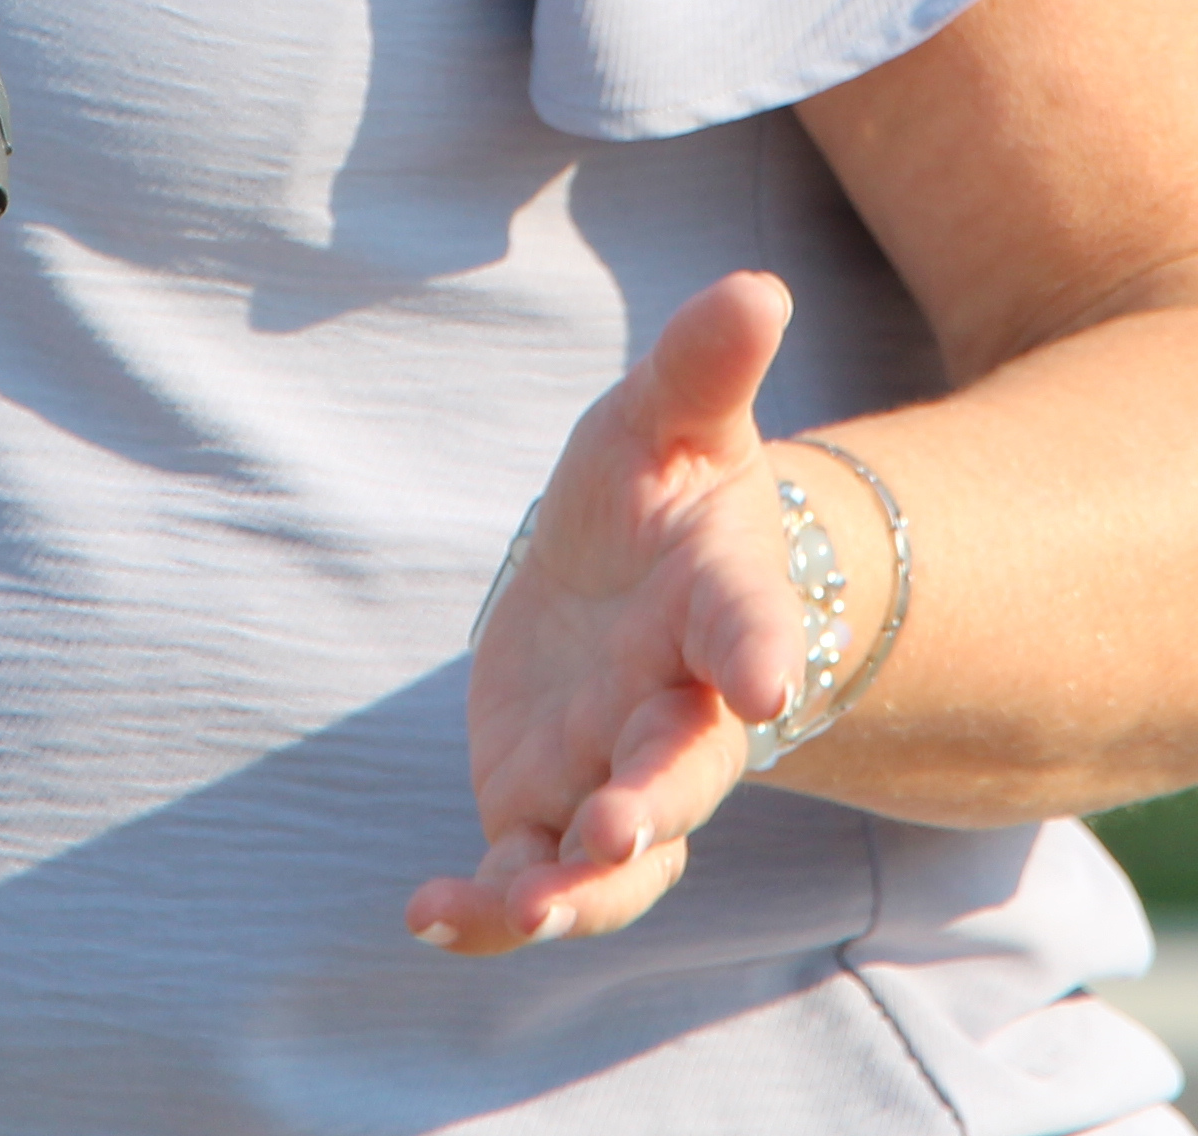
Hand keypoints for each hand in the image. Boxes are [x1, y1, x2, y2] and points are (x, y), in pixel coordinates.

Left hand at [407, 270, 819, 955]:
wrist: (631, 576)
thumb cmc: (660, 489)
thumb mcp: (666, 417)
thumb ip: (703, 365)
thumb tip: (758, 285)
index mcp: (722, 607)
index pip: (751, 628)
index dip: (761, 653)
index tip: (767, 683)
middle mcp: (679, 709)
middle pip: (682, 771)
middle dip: (654, 805)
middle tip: (617, 828)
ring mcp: (615, 773)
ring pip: (616, 860)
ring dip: (580, 890)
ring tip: (526, 909)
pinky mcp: (544, 809)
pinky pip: (524, 878)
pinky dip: (485, 910)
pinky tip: (430, 914)